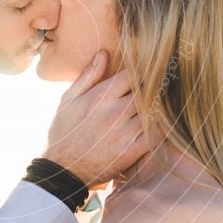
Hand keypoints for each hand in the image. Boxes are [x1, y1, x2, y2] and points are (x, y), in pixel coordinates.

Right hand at [43, 51, 148, 188]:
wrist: (63, 169)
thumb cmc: (64, 132)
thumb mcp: (69, 99)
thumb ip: (88, 76)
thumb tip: (104, 53)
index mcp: (101, 96)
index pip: (133, 75)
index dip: (140, 74)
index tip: (141, 77)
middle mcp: (116, 112)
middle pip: (147, 91)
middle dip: (150, 90)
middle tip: (154, 90)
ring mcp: (126, 132)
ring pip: (153, 111)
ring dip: (155, 108)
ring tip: (155, 107)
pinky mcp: (133, 151)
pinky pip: (157, 134)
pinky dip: (160, 127)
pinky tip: (156, 125)